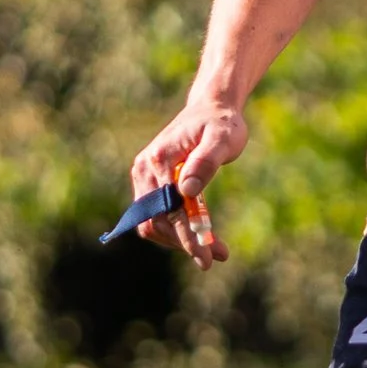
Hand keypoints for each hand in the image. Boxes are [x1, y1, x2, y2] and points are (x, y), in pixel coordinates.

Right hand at [127, 98, 246, 265]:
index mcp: (159, 159)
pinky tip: (199, 234)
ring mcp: (144, 176)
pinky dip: (174, 229)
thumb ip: (206, 161)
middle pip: (156, 221)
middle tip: (218, 255)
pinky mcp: (149, 182)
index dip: (187, 237)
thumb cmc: (221, 123)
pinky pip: (156, 215)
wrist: (210, 109)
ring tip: (213, 249)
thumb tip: (186, 191)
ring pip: (153, 223)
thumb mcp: (223, 138)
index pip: (169, 210)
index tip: (206, 258)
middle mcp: (144, 169)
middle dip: (185, 242)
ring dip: (179, 240)